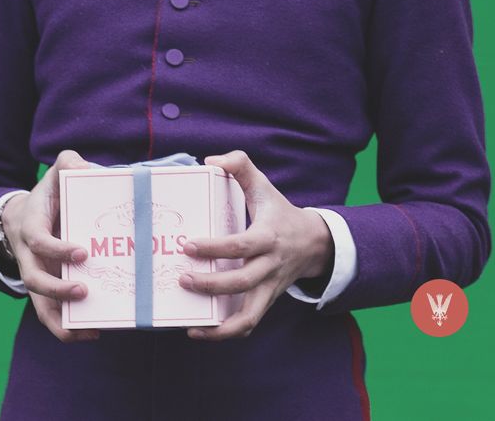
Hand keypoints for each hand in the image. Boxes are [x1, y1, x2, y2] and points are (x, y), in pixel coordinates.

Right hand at [1, 149, 99, 343]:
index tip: (83, 252)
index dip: (58, 250)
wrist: (27, 216)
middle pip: (35, 280)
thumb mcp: (58, 173)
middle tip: (84, 289)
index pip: (39, 242)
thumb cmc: (50, 194)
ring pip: (41, 307)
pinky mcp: (47, 291)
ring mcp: (38, 276)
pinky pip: (52, 316)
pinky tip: (93, 332)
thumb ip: (69, 162)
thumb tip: (87, 168)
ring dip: (62, 320)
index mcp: (32, 228)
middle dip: (58, 289)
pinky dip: (67, 329)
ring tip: (90, 327)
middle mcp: (30, 258)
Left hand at [178, 150, 334, 340]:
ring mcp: (269, 288)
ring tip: (191, 321)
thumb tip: (210, 161)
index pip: (241, 246)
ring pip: (248, 316)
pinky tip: (200, 330)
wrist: (313, 242)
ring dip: (219, 324)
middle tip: (182, 278)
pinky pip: (248, 324)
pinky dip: (225, 333)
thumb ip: (239, 165)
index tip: (187, 246)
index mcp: (268, 236)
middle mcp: (270, 266)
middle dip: (210, 284)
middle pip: (241, 283)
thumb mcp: (262, 184)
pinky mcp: (266, 301)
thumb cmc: (278, 211)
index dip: (214, 248)